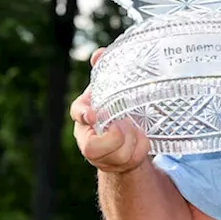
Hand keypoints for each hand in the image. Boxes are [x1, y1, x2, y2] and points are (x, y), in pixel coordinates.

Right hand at [71, 47, 151, 173]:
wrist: (125, 133)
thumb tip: (100, 54)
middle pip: (93, 147)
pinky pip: (132, 160)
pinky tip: (143, 139)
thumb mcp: (110, 89)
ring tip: (138, 129)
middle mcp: (88, 137)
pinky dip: (142, 149)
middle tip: (127, 124)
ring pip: (117, 156)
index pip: (78, 114)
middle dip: (115, 137)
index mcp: (84, 114)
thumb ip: (105, 72)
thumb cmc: (113, 107)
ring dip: (133, 141)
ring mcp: (101, 156)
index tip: (95, 114)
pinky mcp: (117, 165)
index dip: (85, 115)